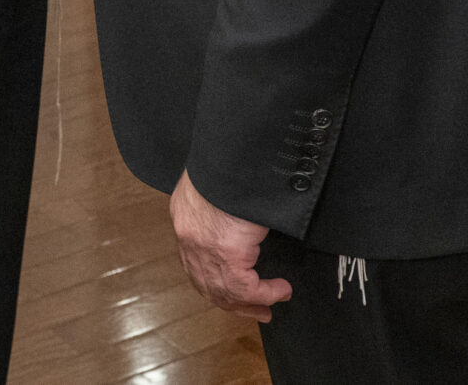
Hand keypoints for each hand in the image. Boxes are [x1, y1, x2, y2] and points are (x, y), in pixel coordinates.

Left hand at [170, 171, 288, 322]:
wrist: (231, 158)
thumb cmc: (228, 164)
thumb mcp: (219, 185)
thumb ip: (221, 205)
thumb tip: (238, 220)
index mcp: (186, 217)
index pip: (194, 260)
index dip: (214, 279)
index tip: (233, 290)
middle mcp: (189, 238)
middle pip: (207, 284)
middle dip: (232, 302)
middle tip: (256, 310)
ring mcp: (204, 250)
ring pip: (225, 292)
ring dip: (250, 302)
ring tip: (271, 304)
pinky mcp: (225, 256)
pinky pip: (246, 288)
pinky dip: (266, 293)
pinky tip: (281, 290)